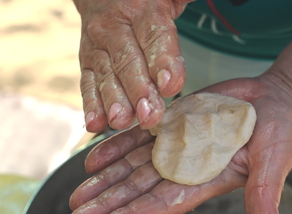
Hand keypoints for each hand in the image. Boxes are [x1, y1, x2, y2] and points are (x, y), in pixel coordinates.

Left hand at [67, 75, 291, 213]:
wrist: (275, 100)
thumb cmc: (280, 132)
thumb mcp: (274, 162)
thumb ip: (265, 196)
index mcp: (205, 182)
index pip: (164, 204)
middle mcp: (184, 168)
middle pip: (139, 189)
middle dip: (107, 204)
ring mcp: (175, 146)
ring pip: (132, 166)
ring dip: (103, 180)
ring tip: (75, 197)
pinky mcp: (172, 123)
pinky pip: (138, 136)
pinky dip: (116, 146)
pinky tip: (92, 158)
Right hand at [74, 0, 191, 131]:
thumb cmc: (148, 1)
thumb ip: (183, 2)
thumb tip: (203, 0)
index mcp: (143, 8)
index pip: (154, 35)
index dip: (163, 61)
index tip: (171, 86)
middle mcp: (115, 26)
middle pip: (128, 60)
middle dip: (139, 90)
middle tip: (149, 115)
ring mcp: (98, 45)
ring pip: (106, 74)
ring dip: (114, 101)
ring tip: (121, 121)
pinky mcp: (87, 62)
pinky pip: (88, 83)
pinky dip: (91, 104)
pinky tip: (95, 123)